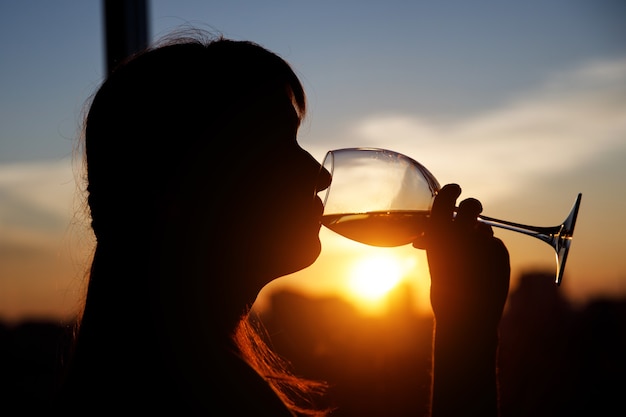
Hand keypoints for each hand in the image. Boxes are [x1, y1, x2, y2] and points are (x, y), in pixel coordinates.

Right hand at [414, 184, 509, 329]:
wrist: (466, 316)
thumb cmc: (445, 289)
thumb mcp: (435, 261)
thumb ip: (439, 241)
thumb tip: (441, 229)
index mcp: (438, 233)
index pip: (446, 198)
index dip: (451, 191)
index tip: (455, 190)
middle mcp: (461, 232)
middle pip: (471, 206)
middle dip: (472, 207)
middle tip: (472, 213)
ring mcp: (483, 241)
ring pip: (484, 229)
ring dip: (479, 237)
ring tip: (472, 261)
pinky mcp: (501, 251)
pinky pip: (495, 245)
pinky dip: (490, 254)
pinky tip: (484, 271)